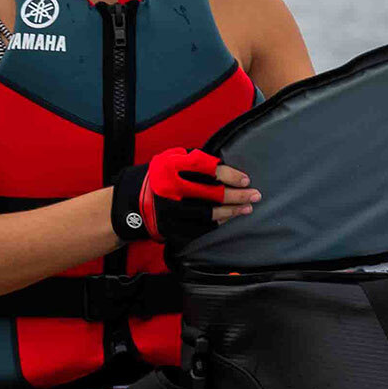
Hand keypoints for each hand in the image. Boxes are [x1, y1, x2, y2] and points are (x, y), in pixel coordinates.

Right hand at [111, 148, 258, 248]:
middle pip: (213, 193)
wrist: (131, 204)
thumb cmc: (158, 178)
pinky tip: (229, 219)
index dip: (230, 175)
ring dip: (232, 212)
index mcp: (171, 167)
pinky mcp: (172, 228)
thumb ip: (193, 162)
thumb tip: (226, 170)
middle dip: (238, 195)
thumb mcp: (170, 161)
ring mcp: (172, 211)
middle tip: (255, 195)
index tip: (245, 179)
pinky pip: (201, 227)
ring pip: (210, 213)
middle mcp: (172, 189)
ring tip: (247, 208)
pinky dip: (218, 223)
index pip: (208, 169)